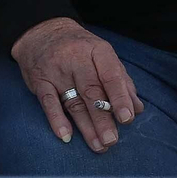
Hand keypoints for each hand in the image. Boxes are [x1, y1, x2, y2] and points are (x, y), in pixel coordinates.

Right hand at [12, 17, 142, 153]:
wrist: (41, 31)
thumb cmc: (79, 48)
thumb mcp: (102, 55)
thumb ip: (120, 81)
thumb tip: (137, 108)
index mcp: (96, 50)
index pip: (110, 75)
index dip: (119, 97)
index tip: (127, 118)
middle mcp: (75, 58)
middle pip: (91, 91)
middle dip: (103, 118)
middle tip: (112, 140)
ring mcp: (55, 70)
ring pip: (72, 101)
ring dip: (86, 127)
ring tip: (98, 146)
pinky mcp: (39, 80)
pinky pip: (48, 102)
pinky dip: (56, 119)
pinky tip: (65, 136)